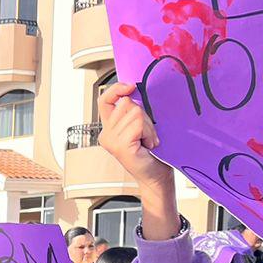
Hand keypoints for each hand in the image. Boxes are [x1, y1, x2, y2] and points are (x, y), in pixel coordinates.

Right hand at [98, 82, 178, 239]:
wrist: (157, 176)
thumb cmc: (153, 154)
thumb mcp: (142, 127)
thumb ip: (134, 111)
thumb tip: (135, 89)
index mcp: (109, 128)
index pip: (105, 100)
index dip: (116, 89)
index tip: (130, 87)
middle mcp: (106, 134)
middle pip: (126, 104)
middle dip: (143, 115)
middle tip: (146, 134)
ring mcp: (111, 141)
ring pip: (135, 112)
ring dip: (148, 126)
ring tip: (148, 141)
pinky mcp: (120, 146)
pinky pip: (138, 123)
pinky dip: (149, 132)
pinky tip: (149, 145)